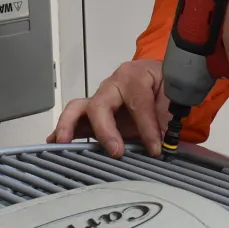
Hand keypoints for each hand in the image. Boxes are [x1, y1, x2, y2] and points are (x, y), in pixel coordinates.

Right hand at [45, 59, 169, 156]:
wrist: (164, 84)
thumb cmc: (168, 90)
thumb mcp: (175, 99)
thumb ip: (171, 117)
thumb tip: (165, 145)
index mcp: (136, 76)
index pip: (138, 102)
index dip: (147, 127)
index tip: (156, 149)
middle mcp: (113, 85)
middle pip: (100, 104)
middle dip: (105, 129)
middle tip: (115, 151)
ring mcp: (100, 99)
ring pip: (78, 108)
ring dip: (69, 126)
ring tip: (64, 143)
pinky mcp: (93, 114)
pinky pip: (74, 119)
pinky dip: (63, 130)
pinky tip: (53, 142)